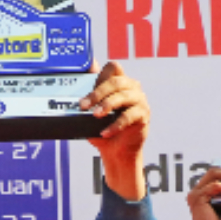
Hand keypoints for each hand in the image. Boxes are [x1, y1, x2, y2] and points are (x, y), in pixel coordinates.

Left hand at [81, 61, 148, 200]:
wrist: (116, 152)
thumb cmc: (102, 128)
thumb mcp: (91, 112)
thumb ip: (87, 98)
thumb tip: (77, 88)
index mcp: (119, 81)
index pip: (113, 67)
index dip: (100, 74)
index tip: (86, 85)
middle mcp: (131, 87)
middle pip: (116, 81)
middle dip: (97, 93)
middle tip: (84, 105)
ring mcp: (139, 100)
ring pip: (123, 96)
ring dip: (107, 105)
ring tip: (95, 116)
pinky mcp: (143, 114)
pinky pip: (129, 116)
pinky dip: (115, 125)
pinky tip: (105, 133)